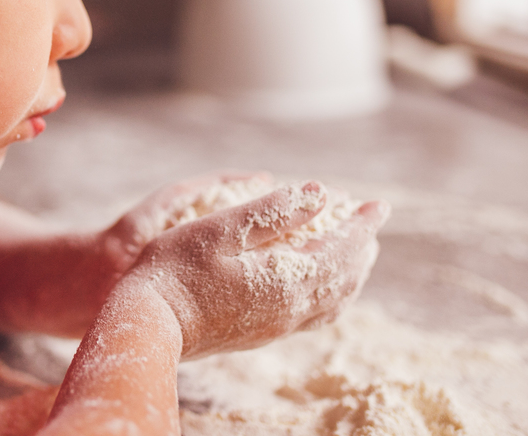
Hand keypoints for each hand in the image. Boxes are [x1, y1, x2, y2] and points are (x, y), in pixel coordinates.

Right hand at [117, 181, 388, 359]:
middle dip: (361, 247)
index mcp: (287, 281)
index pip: (342, 249)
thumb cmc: (177, 269)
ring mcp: (276, 325)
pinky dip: (331, 293)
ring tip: (356, 251)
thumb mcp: (222, 228)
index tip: (378, 204)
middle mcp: (291, 309)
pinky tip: (319, 284)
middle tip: (368, 221)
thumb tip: (319, 193)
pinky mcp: (260, 334)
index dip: (361, 224)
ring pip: (332, 301)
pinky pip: (313, 315)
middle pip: (344, 278)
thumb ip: (273, 211)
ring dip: (350, 273)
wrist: (148, 324)